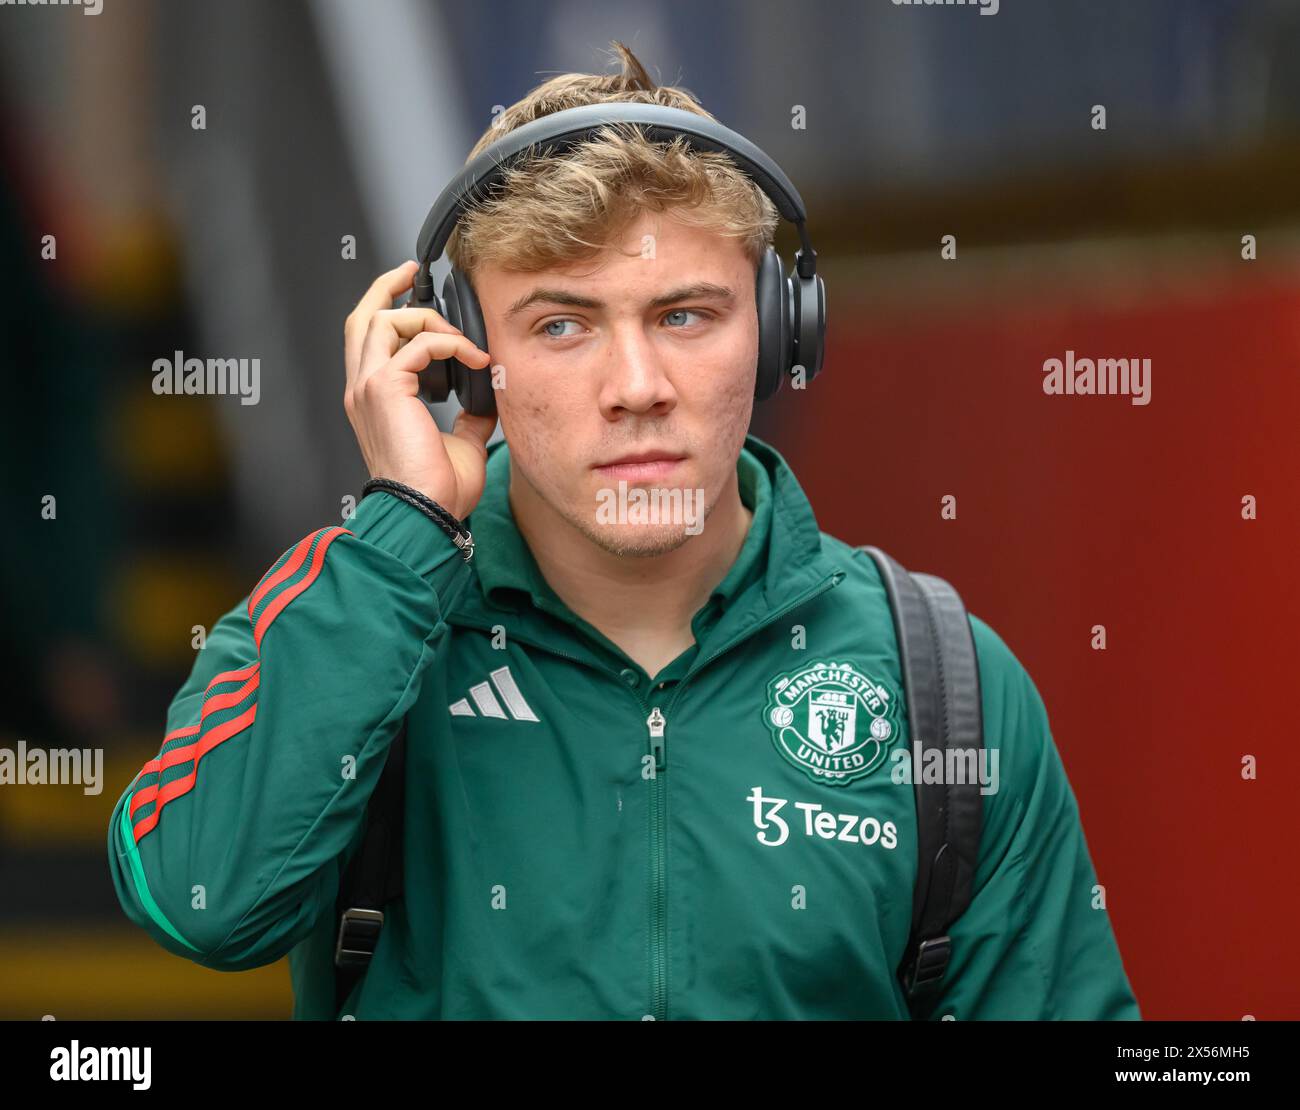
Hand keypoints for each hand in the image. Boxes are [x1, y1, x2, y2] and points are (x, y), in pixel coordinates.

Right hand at [343, 260, 496, 518]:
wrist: (427, 513)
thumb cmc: (437, 490)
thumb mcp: (460, 444)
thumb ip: (468, 416)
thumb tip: (487, 400)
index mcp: (372, 400)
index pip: (367, 340)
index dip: (386, 308)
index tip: (412, 291)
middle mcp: (362, 389)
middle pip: (363, 317)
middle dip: (388, 287)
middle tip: (415, 273)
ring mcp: (368, 387)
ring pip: (384, 319)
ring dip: (428, 318)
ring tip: (463, 340)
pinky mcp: (385, 388)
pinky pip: (418, 343)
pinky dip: (450, 343)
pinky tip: (476, 360)